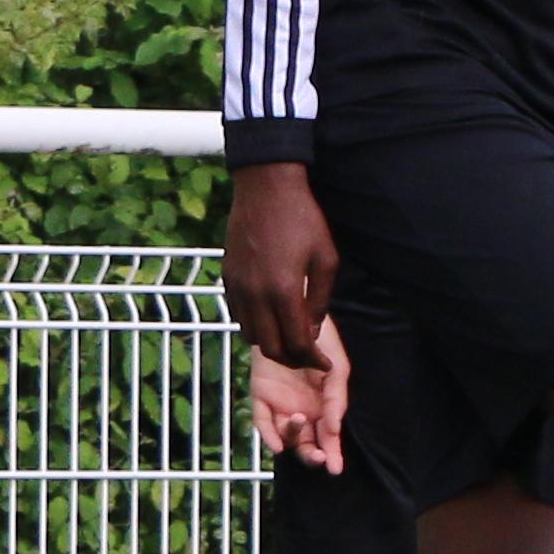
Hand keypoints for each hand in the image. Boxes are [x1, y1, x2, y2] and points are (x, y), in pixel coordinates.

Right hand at [222, 163, 334, 367]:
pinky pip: (238, 316)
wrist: (265, 189)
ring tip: (289, 338)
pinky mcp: (227, 279)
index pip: (297, 342)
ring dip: (271, 344)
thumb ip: (319, 298)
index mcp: (284, 291)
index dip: (312, 359)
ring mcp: (237, 288)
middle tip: (307, 357)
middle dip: (291, 359)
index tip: (324, 363)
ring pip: (250, 335)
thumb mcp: (326, 258)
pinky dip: (254, 325)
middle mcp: (256, 295)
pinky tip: (270, 317)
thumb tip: (313, 328)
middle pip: (270, 347)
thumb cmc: (302, 219)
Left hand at [248, 328, 350, 471]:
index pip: (327, 438)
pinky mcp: (260, 394)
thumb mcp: (337, 371)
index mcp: (324, 407)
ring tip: (299, 418)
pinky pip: (262, 420)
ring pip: (284, 434)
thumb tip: (333, 430)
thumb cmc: (323, 343)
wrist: (297, 317)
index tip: (335, 469)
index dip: (332, 455)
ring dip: (292, 436)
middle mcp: (303, 409)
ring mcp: (280, 404)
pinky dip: (268, 433)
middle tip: (319, 457)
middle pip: (305, 444)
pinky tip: (277, 443)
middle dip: (312, 455)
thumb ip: (336, 401)